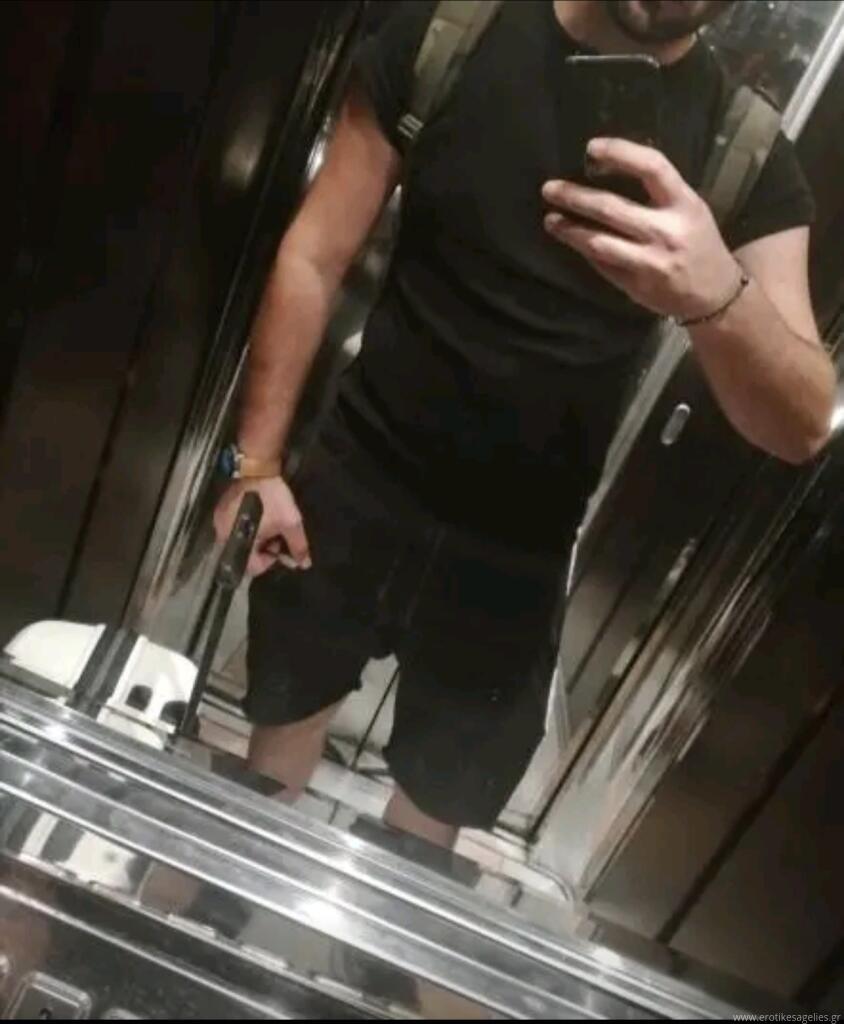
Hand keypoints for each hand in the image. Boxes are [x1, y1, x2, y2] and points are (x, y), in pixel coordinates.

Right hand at [213, 476, 310, 576]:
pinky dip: (248, 526)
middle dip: (263, 549)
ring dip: (256, 537)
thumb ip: (297, 546)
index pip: (251, 567)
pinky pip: (234, 526)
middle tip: (277, 535)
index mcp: (237, 542)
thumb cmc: (272, 498)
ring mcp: (219, 521)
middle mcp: (222, 535)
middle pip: (245, 554)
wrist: (258, 467)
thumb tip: (304, 564)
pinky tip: (260, 516)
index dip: (269, 562)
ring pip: (240, 540)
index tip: (279, 549)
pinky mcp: (221, 509)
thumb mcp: (290, 523)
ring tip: (270, 524)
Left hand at [542, 137, 739, 319]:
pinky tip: (571, 241)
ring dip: (570, 230)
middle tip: (549, 189)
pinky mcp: (637, 286)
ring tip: (550, 220)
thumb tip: (605, 171)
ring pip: (599, 242)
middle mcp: (667, 231)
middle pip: (612, 208)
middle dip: (575, 197)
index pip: (652, 167)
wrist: (715, 294)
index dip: (621, 153)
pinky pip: (602, 265)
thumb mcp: (689, 209)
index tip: (591, 148)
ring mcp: (650, 261)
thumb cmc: (697, 242)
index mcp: (684, 203)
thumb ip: (657, 193)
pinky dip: (584, 251)